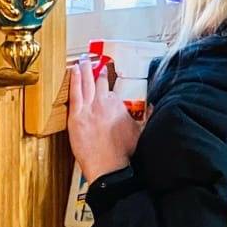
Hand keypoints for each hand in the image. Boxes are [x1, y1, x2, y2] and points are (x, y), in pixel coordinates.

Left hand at [67, 60, 142, 181]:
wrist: (110, 166)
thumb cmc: (124, 152)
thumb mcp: (140, 131)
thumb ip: (147, 116)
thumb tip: (153, 105)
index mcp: (118, 104)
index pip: (111, 88)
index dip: (107, 78)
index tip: (106, 72)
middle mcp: (104, 102)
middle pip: (98, 81)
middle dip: (95, 69)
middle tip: (94, 60)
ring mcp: (88, 109)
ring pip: (85, 83)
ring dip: (84, 70)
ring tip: (82, 60)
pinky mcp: (76, 117)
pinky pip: (74, 94)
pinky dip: (74, 81)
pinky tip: (72, 72)